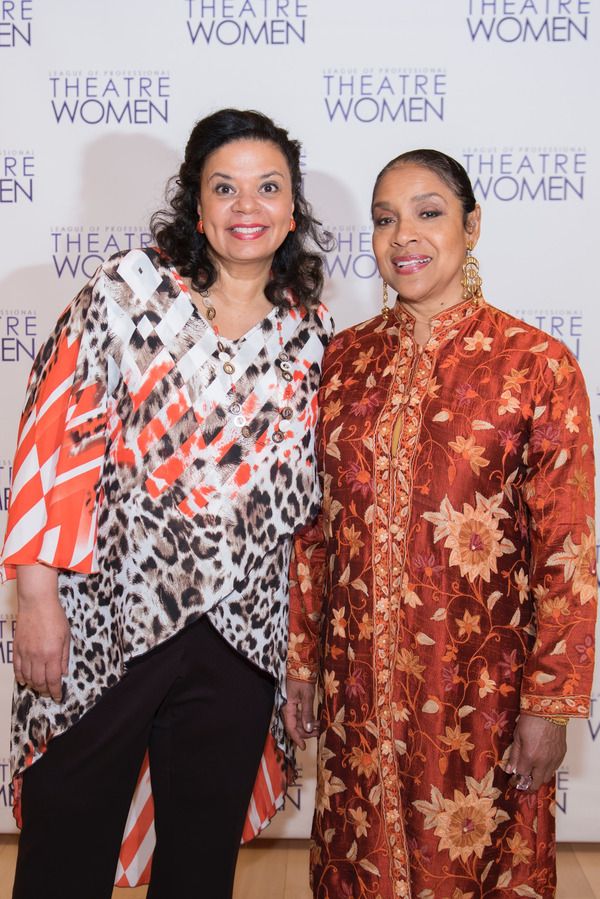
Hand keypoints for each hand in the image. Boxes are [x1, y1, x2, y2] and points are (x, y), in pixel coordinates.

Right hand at [14, 565, 69, 702]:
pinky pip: (17, 668)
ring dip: (34, 686)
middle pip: (40, 682)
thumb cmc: (55, 617)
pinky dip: (21, 677)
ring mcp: (26, 653)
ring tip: (39, 688)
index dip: (55, 691)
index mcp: (53, 654)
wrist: (37, 603)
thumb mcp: (66, 636)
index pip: (54, 680)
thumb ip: (64, 656)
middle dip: (45, 691)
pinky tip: (25, 681)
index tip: (58, 697)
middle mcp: (38, 656)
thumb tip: (63, 673)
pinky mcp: (17, 649)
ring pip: (28, 677)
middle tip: (48, 693)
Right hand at [282, 678, 316, 749]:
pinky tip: (316, 720)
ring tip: (320, 726)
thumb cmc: (302, 678)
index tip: (304, 747)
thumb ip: (307, 712)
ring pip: (298, 721)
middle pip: (295, 726)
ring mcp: (291, 705)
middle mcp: (287, 708)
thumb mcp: (306, 695)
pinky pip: (300, 714)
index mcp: (287, 707)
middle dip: (306, 732)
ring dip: (308, 726)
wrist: (300, 664)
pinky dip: (307, 719)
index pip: (291, 727)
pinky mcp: (295, 701)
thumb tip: (307, 729)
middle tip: (318, 734)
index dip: (297, 738)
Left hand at [507, 713, 566, 791]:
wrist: (549, 710)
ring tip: (531, 774)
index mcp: (529, 757)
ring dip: (538, 779)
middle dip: (528, 786)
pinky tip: (541, 764)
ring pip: (547, 778)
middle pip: (536, 783)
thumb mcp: (517, 736)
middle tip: (522, 784)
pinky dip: (547, 770)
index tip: (511, 781)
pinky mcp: (562, 754)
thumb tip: (509, 770)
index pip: (521, 776)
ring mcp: (554, 759)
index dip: (515, 780)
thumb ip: (514, 755)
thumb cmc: (530, 720)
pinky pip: (554, 769)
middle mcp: (543, 762)